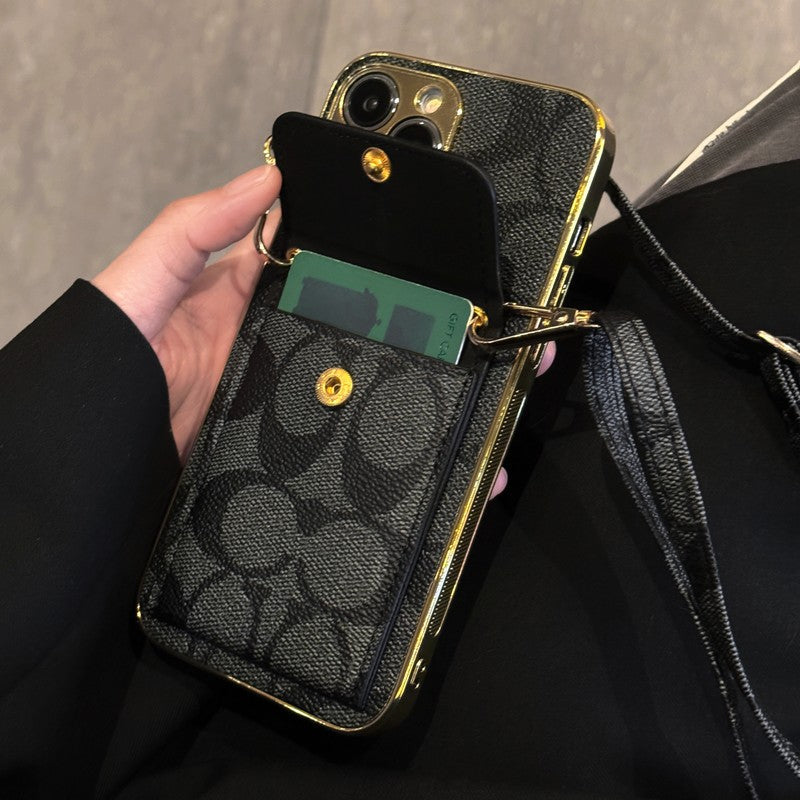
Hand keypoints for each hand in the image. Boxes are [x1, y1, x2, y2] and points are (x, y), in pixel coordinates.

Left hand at [91, 164, 555, 493]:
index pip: (318, 262)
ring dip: (406, 382)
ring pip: (356, 382)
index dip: (365, 257)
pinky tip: (417, 441)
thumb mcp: (149, 274)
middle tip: (470, 330)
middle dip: (409, 325)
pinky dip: (374, 437)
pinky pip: (337, 432)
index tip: (425, 257)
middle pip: (351, 324)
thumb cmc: (110, 356)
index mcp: (247, 293)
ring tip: (467, 387)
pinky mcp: (283, 438)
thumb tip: (267, 174)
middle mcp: (273, 341)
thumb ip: (200, 225)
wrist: (101, 446)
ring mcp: (284, 392)